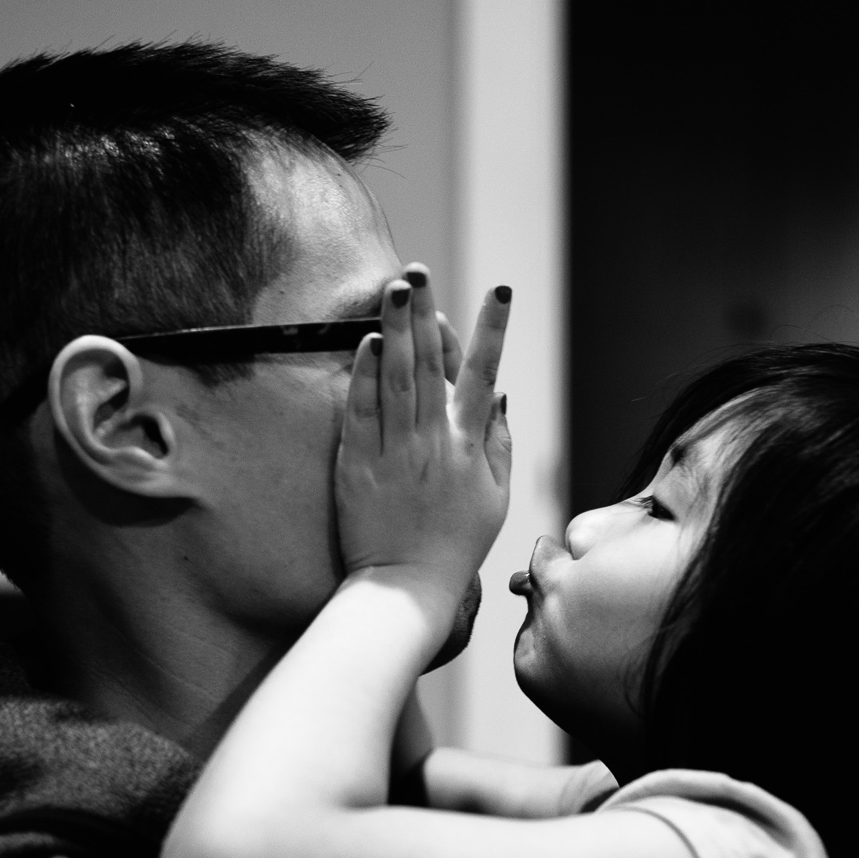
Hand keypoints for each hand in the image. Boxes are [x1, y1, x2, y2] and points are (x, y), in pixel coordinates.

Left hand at [335, 267, 511, 613]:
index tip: (500, 291)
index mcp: (471, 447)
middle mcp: (434, 442)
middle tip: (418, 270)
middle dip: (425, 312)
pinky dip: (365, 375)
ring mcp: (395, 451)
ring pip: (396, 378)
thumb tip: (499, 395)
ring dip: (395, 329)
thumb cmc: (455, 546)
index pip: (484, 376)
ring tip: (393, 287)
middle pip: (430, 365)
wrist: (406, 587)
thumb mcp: (495, 499)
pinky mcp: (359, 464)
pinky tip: (367, 341)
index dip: (492, 331)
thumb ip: (499, 444)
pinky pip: (363, 411)